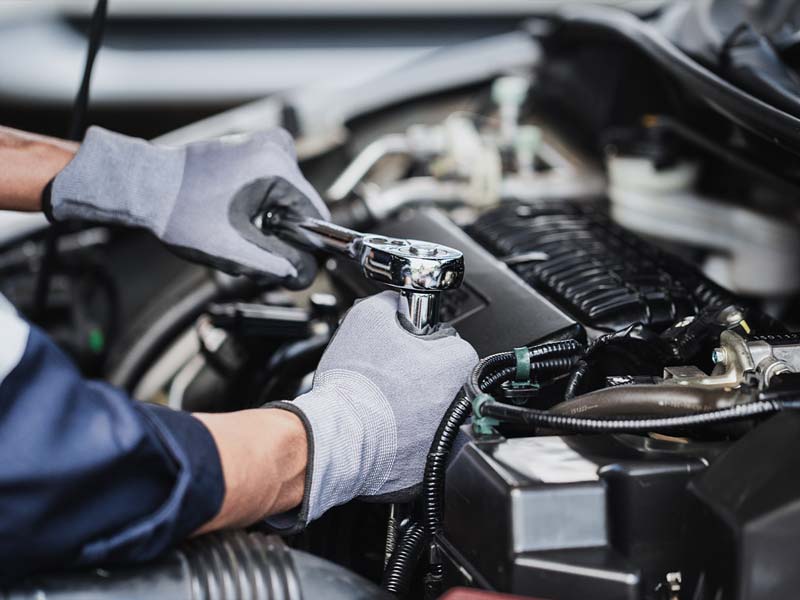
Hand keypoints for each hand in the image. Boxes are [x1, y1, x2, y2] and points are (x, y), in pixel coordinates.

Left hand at [48, 127, 328, 288]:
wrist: (147, 186)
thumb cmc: (181, 214)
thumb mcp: (234, 250)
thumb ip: (276, 265)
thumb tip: (306, 275)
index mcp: (277, 169)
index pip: (317, 215)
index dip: (308, 245)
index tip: (287, 261)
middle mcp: (276, 148)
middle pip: (303, 206)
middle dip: (285, 232)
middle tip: (252, 246)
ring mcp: (265, 143)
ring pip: (290, 197)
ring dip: (274, 220)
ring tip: (239, 228)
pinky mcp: (254, 146)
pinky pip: (276, 184)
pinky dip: (264, 204)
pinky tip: (237, 212)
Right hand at [271, 291, 477, 524]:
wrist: (339, 436)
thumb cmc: (355, 383)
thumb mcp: (367, 316)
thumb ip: (389, 302)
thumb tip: (395, 302)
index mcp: (457, 362)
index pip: (447, 341)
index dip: (419, 340)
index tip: (402, 347)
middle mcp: (463, 401)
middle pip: (442, 376)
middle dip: (418, 372)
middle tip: (388, 373)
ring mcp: (449, 435)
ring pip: (432, 408)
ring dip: (413, 403)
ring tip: (383, 400)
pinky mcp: (431, 461)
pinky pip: (421, 438)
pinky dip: (406, 433)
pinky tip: (384, 424)